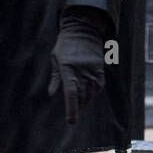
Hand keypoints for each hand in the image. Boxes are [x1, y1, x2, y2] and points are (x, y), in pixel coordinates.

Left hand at [48, 8, 108, 125]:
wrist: (83, 30)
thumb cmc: (65, 46)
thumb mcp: (55, 59)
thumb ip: (55, 78)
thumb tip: (52, 94)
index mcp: (68, 68)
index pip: (71, 93)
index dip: (71, 109)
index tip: (71, 121)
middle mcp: (82, 71)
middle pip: (81, 96)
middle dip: (77, 108)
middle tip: (72, 114)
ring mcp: (92, 70)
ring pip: (90, 94)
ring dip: (85, 102)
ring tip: (79, 106)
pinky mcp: (99, 70)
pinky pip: (98, 87)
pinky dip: (93, 94)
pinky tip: (88, 96)